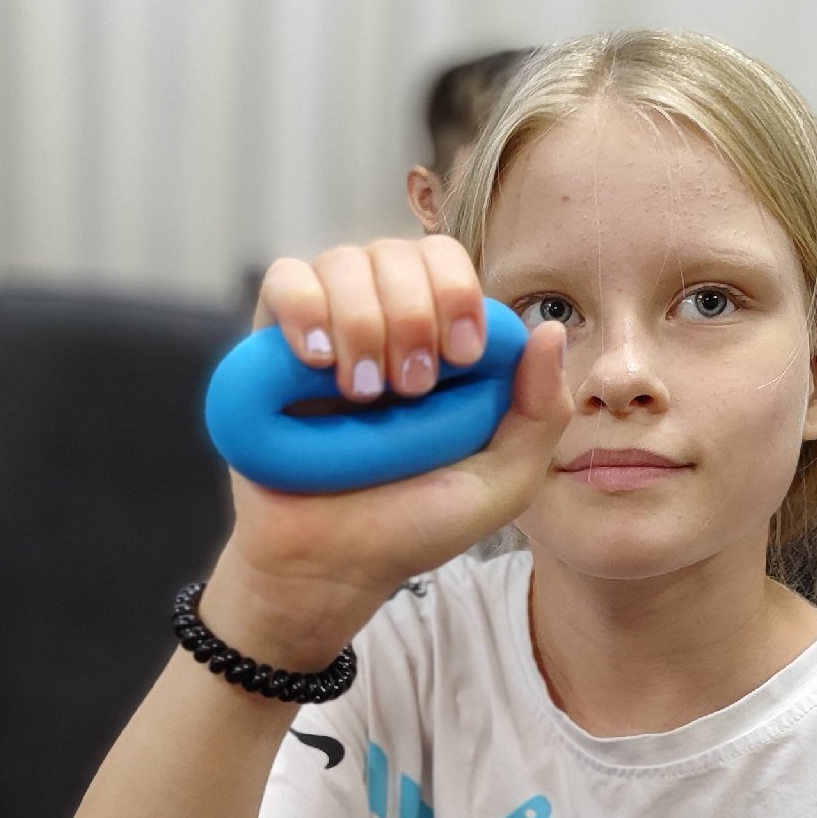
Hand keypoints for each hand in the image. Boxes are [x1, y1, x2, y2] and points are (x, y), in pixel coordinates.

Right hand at [214, 237, 570, 665]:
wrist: (331, 565)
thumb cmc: (413, 524)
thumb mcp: (500, 483)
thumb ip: (541, 413)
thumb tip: (548, 329)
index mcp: (437, 339)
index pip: (447, 263)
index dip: (457, 291)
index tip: (461, 356)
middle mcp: (382, 320)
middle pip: (397, 252)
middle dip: (412, 313)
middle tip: (409, 389)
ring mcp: (325, 328)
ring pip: (342, 261)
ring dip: (362, 321)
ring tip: (362, 393)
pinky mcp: (268, 344)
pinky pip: (284, 280)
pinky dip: (304, 308)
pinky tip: (316, 360)